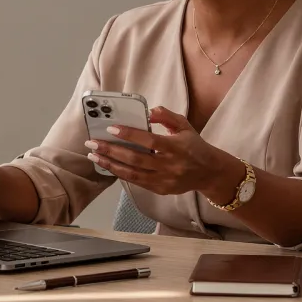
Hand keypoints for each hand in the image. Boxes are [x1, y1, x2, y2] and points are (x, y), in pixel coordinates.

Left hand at [84, 106, 241, 198]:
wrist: (209, 172)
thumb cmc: (194, 146)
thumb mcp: (184, 126)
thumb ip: (166, 116)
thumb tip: (148, 111)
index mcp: (176, 147)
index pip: (149, 141)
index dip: (129, 135)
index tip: (111, 128)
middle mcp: (169, 165)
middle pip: (136, 158)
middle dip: (111, 150)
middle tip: (92, 143)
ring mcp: (164, 180)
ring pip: (132, 173)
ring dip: (110, 165)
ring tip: (94, 156)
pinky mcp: (161, 189)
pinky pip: (137, 182)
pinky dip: (121, 173)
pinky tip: (108, 166)